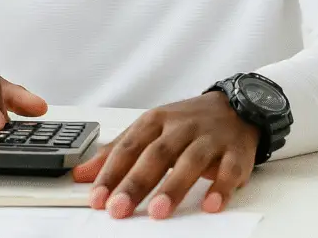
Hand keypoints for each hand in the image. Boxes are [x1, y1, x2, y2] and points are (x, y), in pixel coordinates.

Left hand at [71, 91, 258, 219]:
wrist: (236, 106)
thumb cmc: (187, 122)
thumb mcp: (148, 129)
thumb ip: (116, 152)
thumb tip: (81, 175)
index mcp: (156, 120)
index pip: (129, 147)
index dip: (111, 173)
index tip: (97, 198)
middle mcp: (182, 127)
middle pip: (157, 154)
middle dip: (136, 183)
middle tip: (119, 208)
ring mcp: (210, 139)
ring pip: (191, 161)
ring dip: (174, 187)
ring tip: (158, 211)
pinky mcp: (236, 152)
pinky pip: (230, 169)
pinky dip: (221, 187)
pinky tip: (211, 204)